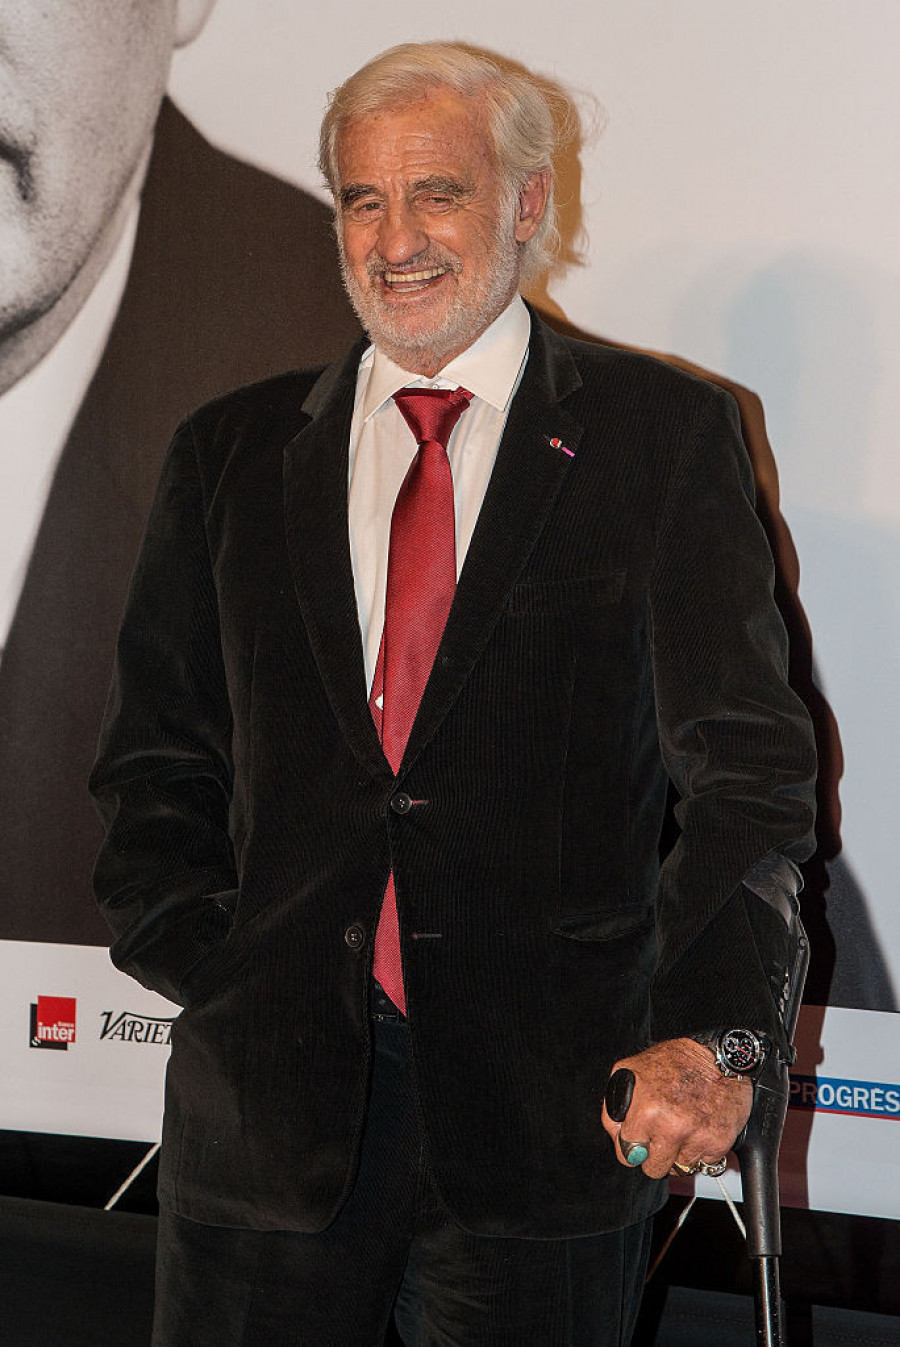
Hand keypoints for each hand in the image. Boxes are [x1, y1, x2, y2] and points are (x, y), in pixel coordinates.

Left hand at [601, 1038, 751, 1178]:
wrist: (720, 1056)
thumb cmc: (676, 1061)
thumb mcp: (631, 1069)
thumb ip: (615, 1104)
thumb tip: (615, 1133)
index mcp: (646, 1111)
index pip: (626, 1155)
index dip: (632, 1146)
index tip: (641, 1138)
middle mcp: (671, 1127)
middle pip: (653, 1169)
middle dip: (656, 1154)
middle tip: (663, 1133)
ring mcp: (696, 1137)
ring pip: (679, 1169)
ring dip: (680, 1152)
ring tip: (685, 1125)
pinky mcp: (718, 1143)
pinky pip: (704, 1164)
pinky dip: (702, 1150)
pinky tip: (701, 1126)